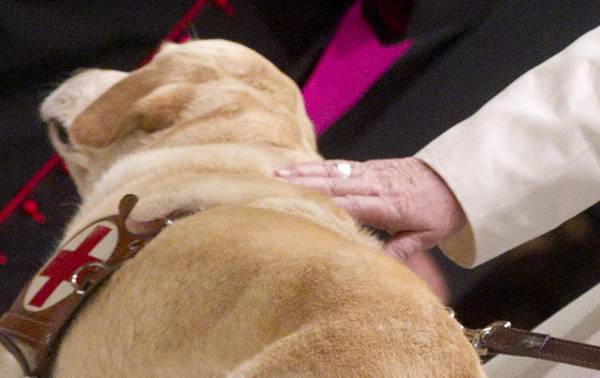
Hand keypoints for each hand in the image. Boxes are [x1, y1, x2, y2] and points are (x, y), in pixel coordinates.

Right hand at [274, 157, 465, 259]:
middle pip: (335, 183)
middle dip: (303, 183)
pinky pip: (342, 165)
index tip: (297, 205)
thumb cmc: (443, 210)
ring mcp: (373, 172)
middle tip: (275, 183)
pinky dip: (319, 166)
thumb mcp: (429, 236)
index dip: (323, 204)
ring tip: (279, 172)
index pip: (350, 205)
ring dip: (305, 171)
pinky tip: (302, 167)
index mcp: (389, 204)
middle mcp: (377, 184)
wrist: (460, 179)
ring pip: (334, 170)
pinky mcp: (372, 166)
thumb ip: (401, 249)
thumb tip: (377, 267)